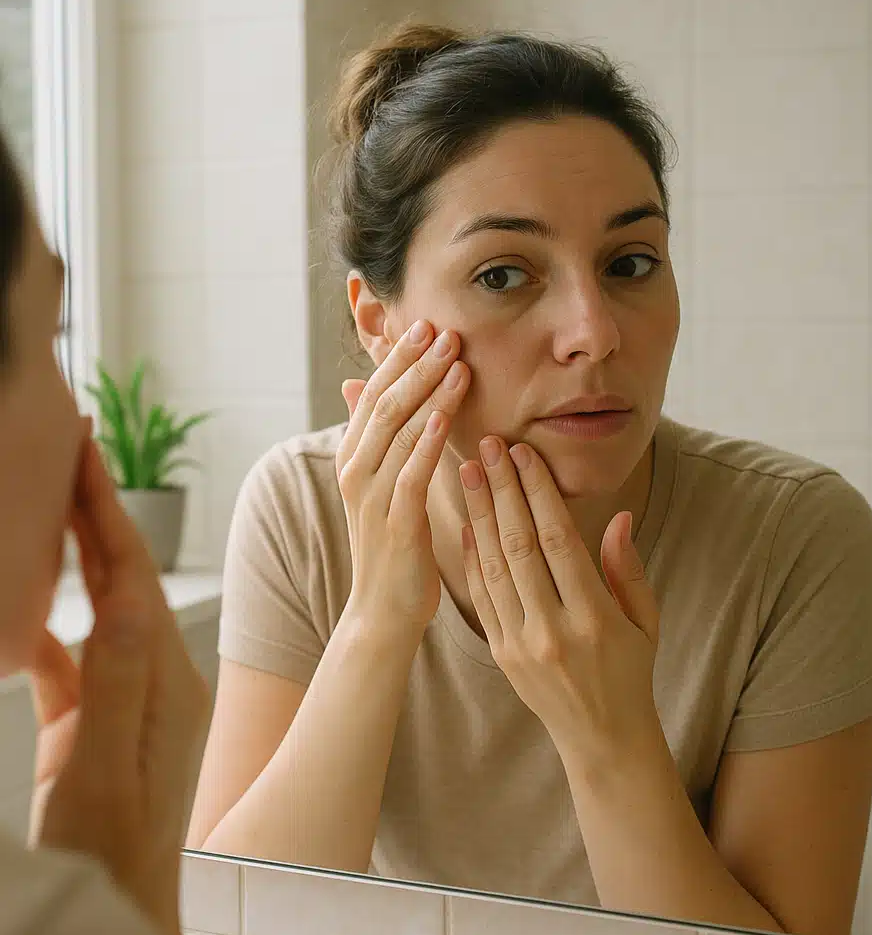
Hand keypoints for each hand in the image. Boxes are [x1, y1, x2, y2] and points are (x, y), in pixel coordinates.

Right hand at [30, 437, 209, 934]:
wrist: (118, 917)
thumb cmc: (110, 856)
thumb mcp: (104, 768)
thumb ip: (115, 684)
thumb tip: (126, 599)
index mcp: (164, 679)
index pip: (134, 574)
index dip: (106, 508)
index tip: (83, 449)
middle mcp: (154, 677)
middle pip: (124, 575)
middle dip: (96, 511)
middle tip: (70, 448)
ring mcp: (126, 698)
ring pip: (96, 604)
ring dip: (75, 552)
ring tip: (50, 499)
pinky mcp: (94, 723)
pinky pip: (71, 655)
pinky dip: (48, 620)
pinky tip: (25, 601)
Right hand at [337, 320, 469, 625]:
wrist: (382, 610)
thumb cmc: (392, 546)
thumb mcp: (382, 486)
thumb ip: (382, 439)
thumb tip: (360, 388)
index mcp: (353, 457)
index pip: (373, 394)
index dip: (398, 358)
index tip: (427, 324)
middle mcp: (355, 470)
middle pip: (384, 403)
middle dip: (415, 364)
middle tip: (444, 330)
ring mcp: (371, 496)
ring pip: (398, 430)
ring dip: (428, 392)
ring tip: (455, 359)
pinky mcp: (394, 522)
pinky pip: (411, 471)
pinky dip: (429, 439)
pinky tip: (450, 413)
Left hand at [458, 436, 661, 767]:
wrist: (602, 738)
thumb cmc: (631, 672)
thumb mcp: (647, 621)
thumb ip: (630, 569)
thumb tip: (619, 517)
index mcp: (594, 618)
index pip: (559, 541)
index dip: (538, 493)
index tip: (524, 454)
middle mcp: (553, 630)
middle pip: (520, 546)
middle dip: (502, 491)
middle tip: (487, 446)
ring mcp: (521, 644)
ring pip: (494, 567)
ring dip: (479, 516)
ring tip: (469, 472)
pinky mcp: (501, 653)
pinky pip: (482, 597)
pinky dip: (472, 559)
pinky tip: (466, 524)